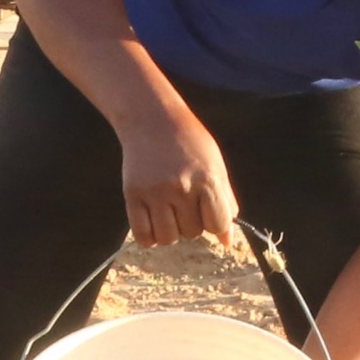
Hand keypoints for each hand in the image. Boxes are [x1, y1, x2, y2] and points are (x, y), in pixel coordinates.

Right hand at [117, 111, 241, 256]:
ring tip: (169, 212)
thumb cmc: (190, 142)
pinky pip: (142, 234)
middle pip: (192, 232)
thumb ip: (225, 201)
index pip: (217, 224)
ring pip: (168, 238)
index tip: (208, 211)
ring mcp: (155, 192)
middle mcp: (181, 187)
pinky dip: (150, 237)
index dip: (215, 223)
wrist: (152, 119)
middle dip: (192, 223)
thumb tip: (227, 241)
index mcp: (207, 178)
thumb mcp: (216, 165)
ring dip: (171, 231)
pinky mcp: (132, 195)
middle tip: (184, 203)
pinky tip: (154, 222)